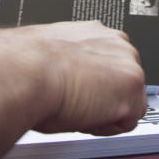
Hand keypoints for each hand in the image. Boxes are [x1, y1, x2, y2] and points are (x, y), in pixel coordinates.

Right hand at [26, 21, 145, 135]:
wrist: (26, 71)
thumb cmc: (29, 65)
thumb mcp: (54, 54)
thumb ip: (73, 59)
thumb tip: (67, 69)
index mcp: (97, 32)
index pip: (111, 64)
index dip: (95, 85)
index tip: (82, 92)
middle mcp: (117, 43)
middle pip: (124, 80)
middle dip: (106, 96)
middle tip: (80, 103)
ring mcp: (129, 64)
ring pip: (128, 100)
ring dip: (108, 111)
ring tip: (79, 109)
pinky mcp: (132, 89)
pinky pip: (128, 121)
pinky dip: (107, 126)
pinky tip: (85, 117)